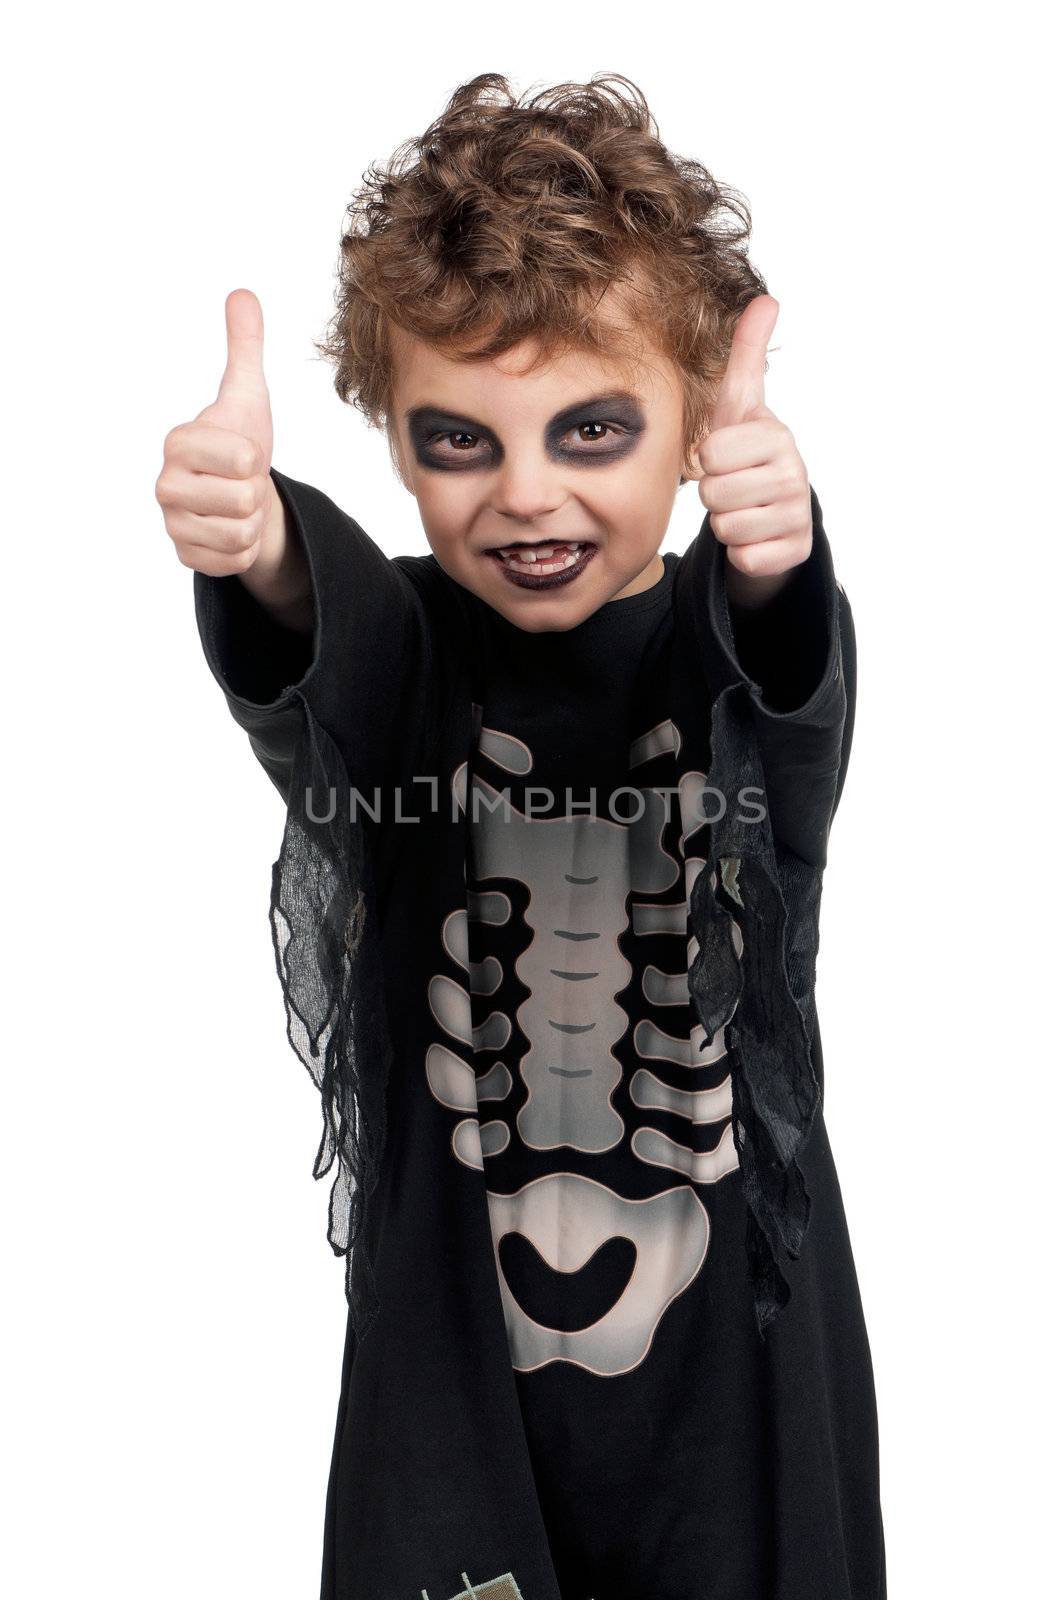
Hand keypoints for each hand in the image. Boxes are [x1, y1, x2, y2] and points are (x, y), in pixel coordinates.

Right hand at [155, 289, 288, 585]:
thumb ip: (244, 347)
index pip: (241, 458)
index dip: (254, 457)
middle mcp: (165, 484)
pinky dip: (245, 550)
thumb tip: (242, 294)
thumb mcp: (248, 395)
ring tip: (238, 504)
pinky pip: (235, 561)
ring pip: (241, 534)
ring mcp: (173, 524)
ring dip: (252, 521)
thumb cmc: (240, 442)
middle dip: (256, 493)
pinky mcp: (185, 557)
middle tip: (242, 482)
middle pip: (244, 499)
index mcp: (178, 442)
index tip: (242, 452)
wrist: (239, 494)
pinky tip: (232, 530)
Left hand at [685, 295, 812, 605]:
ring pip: (726, 527)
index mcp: (777, 436)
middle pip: (714, 493)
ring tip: (740, 510)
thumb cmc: (744, 456)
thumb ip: (747, 356)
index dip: (706, 460)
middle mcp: (795, 474)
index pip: (711, 453)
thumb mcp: (740, 407)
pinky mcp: (794, 553)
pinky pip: (744, 558)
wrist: (770, 514)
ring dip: (723, 524)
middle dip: (712, 495)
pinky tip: (753, 538)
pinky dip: (740, 554)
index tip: (723, 457)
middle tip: (729, 487)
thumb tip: (766, 298)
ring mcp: (798, 515)